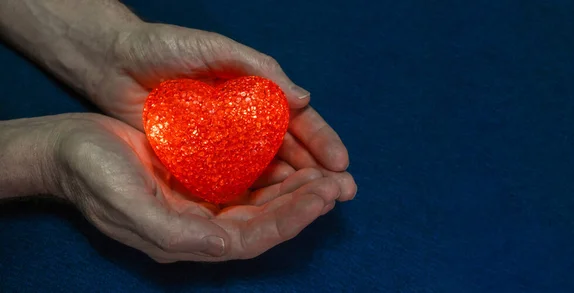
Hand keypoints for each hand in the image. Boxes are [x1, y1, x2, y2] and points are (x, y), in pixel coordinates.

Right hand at [50, 113, 340, 261]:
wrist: (69, 149)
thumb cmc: (94, 177)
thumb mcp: (130, 207)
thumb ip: (177, 233)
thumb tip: (227, 246)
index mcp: (189, 238)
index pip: (254, 237)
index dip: (291, 220)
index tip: (323, 196)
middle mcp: (202, 225)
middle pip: (266, 222)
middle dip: (304, 205)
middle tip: (340, 185)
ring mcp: (203, 203)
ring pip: (262, 202)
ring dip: (297, 190)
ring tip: (330, 176)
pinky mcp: (201, 178)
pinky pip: (247, 180)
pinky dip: (274, 173)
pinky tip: (294, 162)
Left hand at [91, 22, 355, 199]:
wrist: (113, 62)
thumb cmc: (164, 46)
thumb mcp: (215, 49)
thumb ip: (259, 69)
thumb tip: (305, 99)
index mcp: (255, 91)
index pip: (298, 119)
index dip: (321, 140)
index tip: (340, 163)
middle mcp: (244, 120)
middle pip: (288, 148)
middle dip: (315, 169)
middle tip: (337, 192)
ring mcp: (223, 141)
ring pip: (265, 167)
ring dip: (290, 186)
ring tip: (311, 204)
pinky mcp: (199, 158)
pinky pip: (232, 177)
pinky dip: (253, 191)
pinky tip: (268, 206)